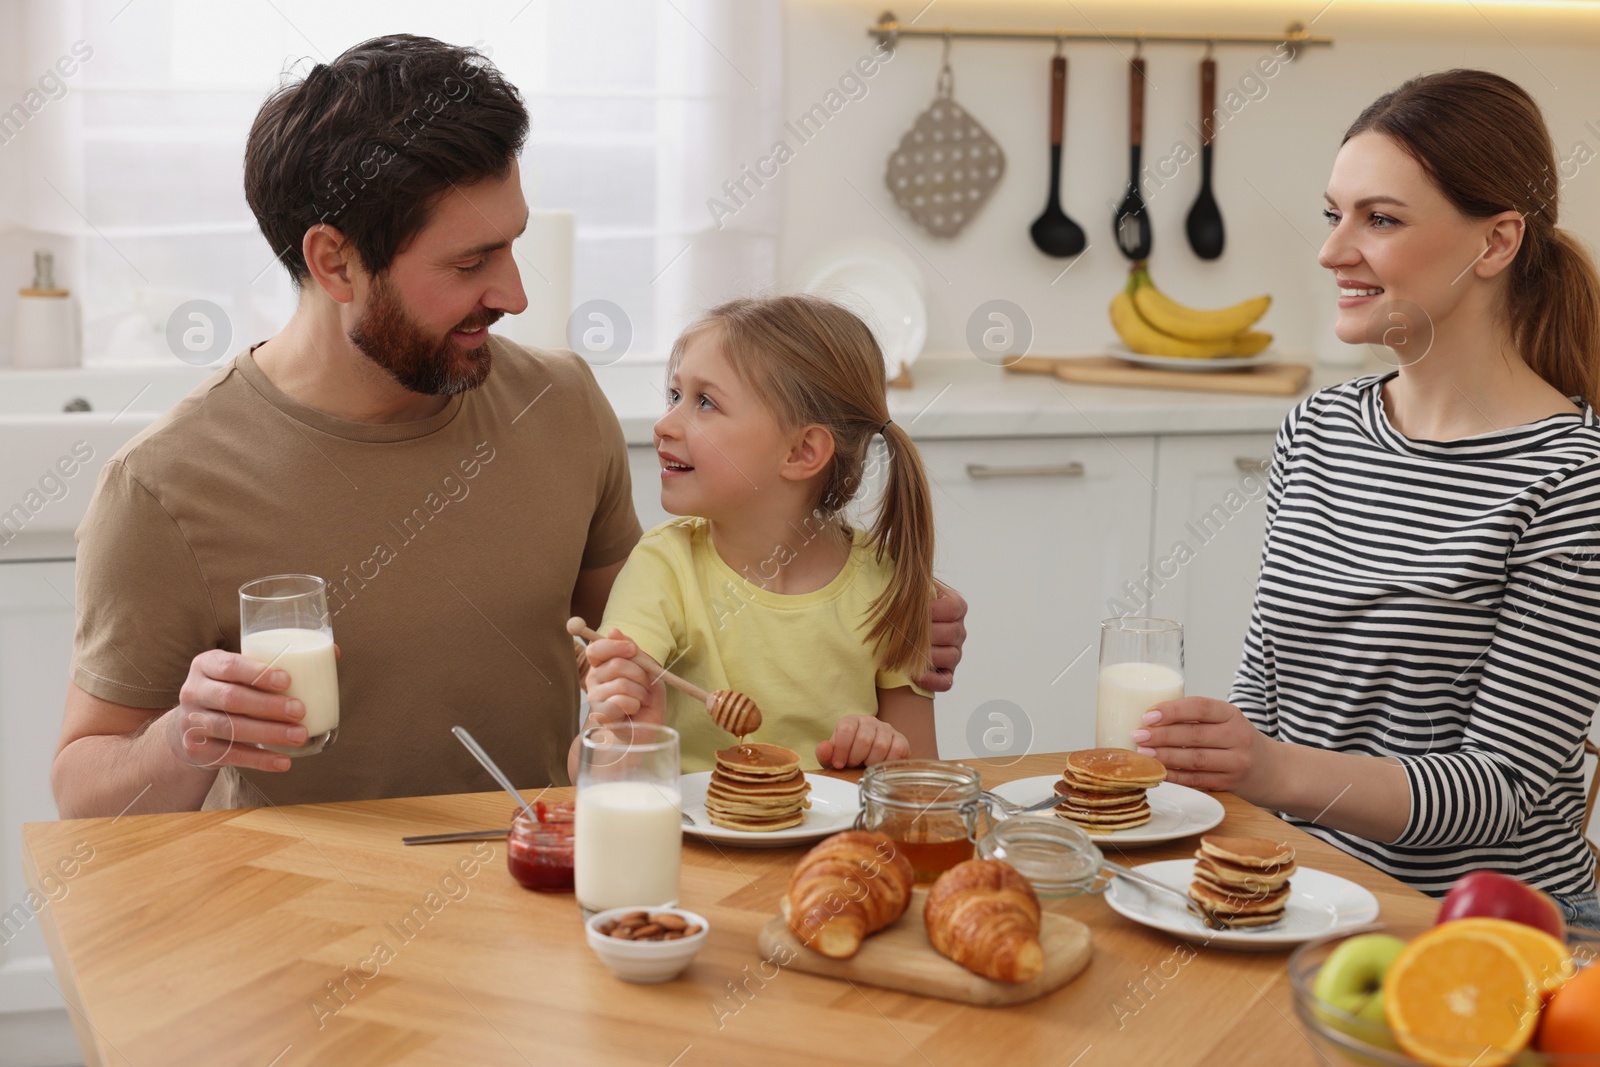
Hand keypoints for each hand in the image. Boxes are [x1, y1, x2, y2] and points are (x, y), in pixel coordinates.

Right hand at [164, 648, 312, 773]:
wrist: (189, 727)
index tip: (287, 680)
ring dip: (268, 733)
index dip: (257, 673)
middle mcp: (194, 691)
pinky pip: (231, 755)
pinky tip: (284, 762)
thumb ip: (278, 661)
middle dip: (268, 706)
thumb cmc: (231, 689)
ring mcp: (192, 723)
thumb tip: (332, 652)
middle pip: (231, 698)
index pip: (228, 665)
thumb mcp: (242, 672)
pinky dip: (259, 760)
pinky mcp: (198, 750)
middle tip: (300, 710)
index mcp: (206, 664)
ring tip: (300, 736)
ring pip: (231, 728)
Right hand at [582, 629, 665, 727]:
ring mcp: (595, 698)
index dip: (615, 646)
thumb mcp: (645, 667)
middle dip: (640, 674)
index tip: (633, 650)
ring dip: (641, 692)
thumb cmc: (645, 695)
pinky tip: (634, 709)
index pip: (596, 649)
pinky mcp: (601, 715)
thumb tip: (613, 631)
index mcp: (601, 665)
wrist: (647, 724)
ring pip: (622, 684)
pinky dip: (636, 704)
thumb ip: (630, 650)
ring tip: (641, 699)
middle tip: (646, 684)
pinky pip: (621, 702)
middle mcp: (593, 680)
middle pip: (615, 665)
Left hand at [816, 715, 910, 768]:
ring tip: (866, 765)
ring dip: (871, 761)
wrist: (867, 762)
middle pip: (864, 739)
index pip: (846, 728)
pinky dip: (887, 761)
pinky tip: (880, 765)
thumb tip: (823, 748)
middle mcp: (870, 721)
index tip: (839, 764)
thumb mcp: (833, 758)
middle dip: (856, 758)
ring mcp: (887, 729)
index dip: (841, 749)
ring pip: (881, 745)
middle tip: (853, 765)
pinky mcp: (900, 740)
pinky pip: (898, 749)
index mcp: (851, 721)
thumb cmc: (848, 758)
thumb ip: (825, 754)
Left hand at [913, 582, 966, 692]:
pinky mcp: (948, 673)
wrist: (896, 630)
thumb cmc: (904, 606)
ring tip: (905, 652)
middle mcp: (959, 630)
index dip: (930, 612)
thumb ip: (915, 589)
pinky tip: (914, 676)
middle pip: (950, 633)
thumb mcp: (913, 591)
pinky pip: (946, 681)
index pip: (952, 609)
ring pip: (950, 656)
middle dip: (924, 635)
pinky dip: (931, 681)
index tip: (908, 612)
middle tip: (902, 634)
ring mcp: (956, 653)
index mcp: (956, 606)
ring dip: (926, 656)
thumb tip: (908, 589)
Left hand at [1130, 697, 1271, 792]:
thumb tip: (1149, 718)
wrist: (1274, 770)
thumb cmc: (1238, 740)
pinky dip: (1175, 776)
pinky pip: (1197, 780)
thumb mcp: (1226, 722)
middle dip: (1162, 736)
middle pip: (1194, 735)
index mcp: (1232, 715)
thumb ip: (1196, 719)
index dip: (1172, 711)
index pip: (1200, 708)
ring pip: (1195, 760)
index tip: (1148, 715)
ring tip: (1143, 753)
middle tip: (1137, 735)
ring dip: (1165, 756)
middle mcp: (1237, 737)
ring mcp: (1236, 763)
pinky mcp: (1230, 784)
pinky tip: (1158, 771)